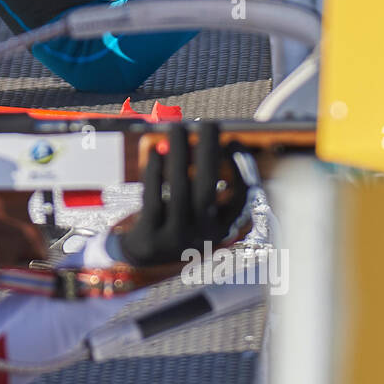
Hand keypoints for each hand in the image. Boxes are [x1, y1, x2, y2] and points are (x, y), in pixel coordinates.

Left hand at [114, 123, 247, 267]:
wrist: (143, 259)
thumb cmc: (175, 224)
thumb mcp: (197, 213)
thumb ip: (202, 182)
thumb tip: (201, 141)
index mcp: (221, 231)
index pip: (239, 199)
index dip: (239, 169)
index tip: (232, 141)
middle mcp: (201, 237)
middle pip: (208, 190)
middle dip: (209, 154)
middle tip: (209, 124)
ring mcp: (175, 239)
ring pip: (180, 191)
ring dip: (179, 155)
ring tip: (177, 128)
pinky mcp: (150, 237)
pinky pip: (153, 199)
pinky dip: (154, 174)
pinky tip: (155, 153)